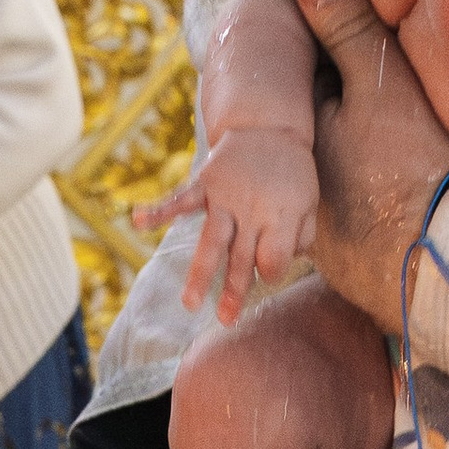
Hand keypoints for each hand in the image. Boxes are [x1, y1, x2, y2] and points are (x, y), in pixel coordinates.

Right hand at [136, 128, 318, 323]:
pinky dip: (158, 209)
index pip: (273, 259)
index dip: (271, 272)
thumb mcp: (309, 202)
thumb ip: (302, 236)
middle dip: (234, 291)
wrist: (268, 127)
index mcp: (280, 217)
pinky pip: (180, 200)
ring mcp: (224, 198)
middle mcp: (251, 211)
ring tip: (189, 303)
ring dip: (200, 274)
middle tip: (226, 321)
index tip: (267, 272)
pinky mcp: (205, 185)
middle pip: (241, 258)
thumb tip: (286, 263)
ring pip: (211, 242)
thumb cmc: (291, 172)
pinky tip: (139, 220)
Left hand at [299, 0, 448, 323]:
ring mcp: (316, 236)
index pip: (299, 91)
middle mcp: (292, 192)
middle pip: (314, 139)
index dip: (334, 70)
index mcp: (294, 141)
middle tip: (389, 113)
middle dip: (340, 120)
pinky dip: (370, 207)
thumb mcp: (383, 80)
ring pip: (331, 182)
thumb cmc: (419, 165)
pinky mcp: (345, 268)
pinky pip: (351, 223)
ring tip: (401, 156)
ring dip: (355, 167)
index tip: (367, 63)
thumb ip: (346, 26)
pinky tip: (405, 197)